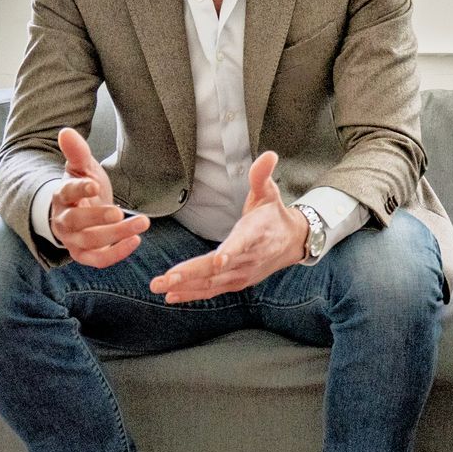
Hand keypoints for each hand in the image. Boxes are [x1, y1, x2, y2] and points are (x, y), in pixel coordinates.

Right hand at [53, 127, 149, 267]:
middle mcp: (63, 221)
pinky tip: (136, 240)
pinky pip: (98, 260)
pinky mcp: (85, 255)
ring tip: (142, 222)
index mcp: (60, 196)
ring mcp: (73, 240)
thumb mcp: (82, 168)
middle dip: (97, 217)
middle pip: (76, 222)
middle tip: (119, 211)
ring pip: (90, 242)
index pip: (66, 193)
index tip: (94, 184)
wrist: (80, 211)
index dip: (79, 190)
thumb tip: (66, 131)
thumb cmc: (83, 187)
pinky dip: (117, 254)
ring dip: (117, 234)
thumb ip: (77, 152)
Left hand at [148, 151, 310, 302]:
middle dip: (191, 274)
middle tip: (166, 278)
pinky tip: (171, 296)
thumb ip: (262, 175)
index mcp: (256, 233)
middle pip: (219, 268)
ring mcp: (243, 273)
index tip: (218, 259)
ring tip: (160, 286)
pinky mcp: (236, 282)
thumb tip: (268, 155)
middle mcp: (249, 257)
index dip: (231, 251)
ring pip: (212, 282)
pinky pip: (212, 291)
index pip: (243, 243)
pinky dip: (192, 294)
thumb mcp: (269, 192)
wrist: (292, 242)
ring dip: (185, 286)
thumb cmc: (274, 215)